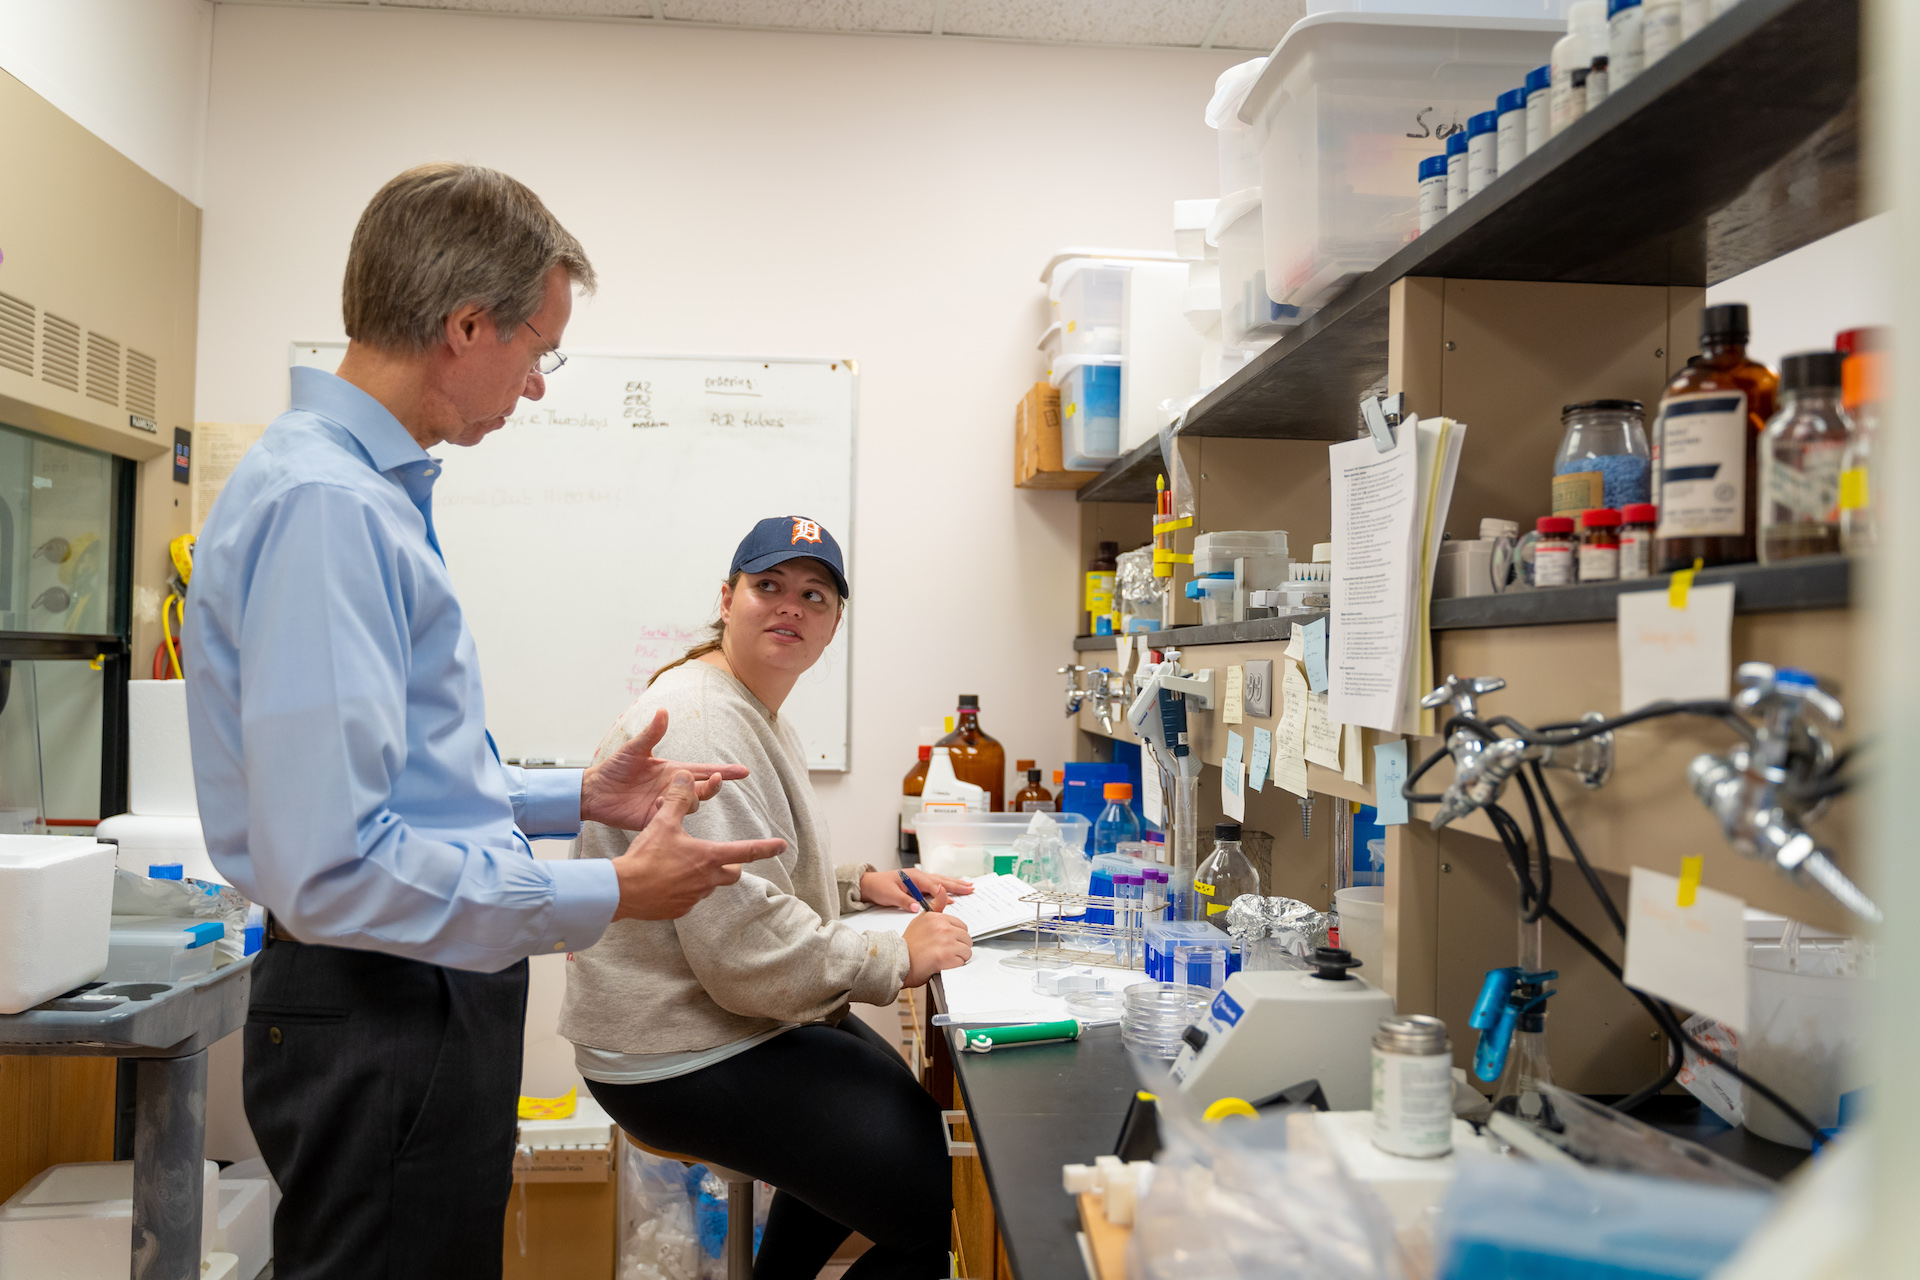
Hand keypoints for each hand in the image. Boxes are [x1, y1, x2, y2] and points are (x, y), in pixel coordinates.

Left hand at [582, 708, 748, 830]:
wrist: (594, 791)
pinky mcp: (655, 819)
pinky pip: (671, 819)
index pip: (705, 770)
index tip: (744, 771)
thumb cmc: (615, 767)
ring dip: (687, 798)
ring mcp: (666, 804)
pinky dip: (670, 812)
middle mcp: (674, 788)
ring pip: (692, 805)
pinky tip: (658, 804)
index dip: (725, 771)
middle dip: (714, 785)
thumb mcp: (634, 749)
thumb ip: (651, 733)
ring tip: (666, 792)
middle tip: (715, 779)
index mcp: (674, 770)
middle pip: (705, 790)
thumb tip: (663, 711)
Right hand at [609, 771, 785, 920]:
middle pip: (732, 873)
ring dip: (704, 875)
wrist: (622, 890)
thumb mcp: (663, 822)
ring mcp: (694, 898)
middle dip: (732, 864)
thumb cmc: (645, 857)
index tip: (782, 846)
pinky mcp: (680, 910)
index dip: (766, 848)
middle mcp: (707, 881)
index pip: (746, 851)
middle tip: (724, 857)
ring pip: (709, 885)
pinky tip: (668, 881)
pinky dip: (685, 888)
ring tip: (683, 864)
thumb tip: (686, 776)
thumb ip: (678, 799)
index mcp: (708, 857)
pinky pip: (690, 898)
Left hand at [858, 868, 974, 912]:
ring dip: (954, 884)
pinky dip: (947, 887)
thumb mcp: (890, 896)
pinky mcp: (918, 885)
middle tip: (971, 888)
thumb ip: (904, 901)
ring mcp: (919, 880)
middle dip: (957, 884)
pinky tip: (953, 892)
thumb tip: (917, 908)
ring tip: (968, 886)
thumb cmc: (879, 887)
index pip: (932, 884)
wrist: (869, 884)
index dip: (944, 890)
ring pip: (941, 881)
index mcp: (913, 877)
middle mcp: (918, 876)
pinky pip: (936, 885)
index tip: (956, 896)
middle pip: (941, 880)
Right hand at [902, 910, 971, 986]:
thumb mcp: (922, 919)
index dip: (955, 935)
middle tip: (944, 950)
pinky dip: (954, 966)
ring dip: (958, 957)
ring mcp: (946, 943)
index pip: (962, 926)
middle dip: (958, 946)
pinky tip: (943, 964)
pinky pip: (962, 962)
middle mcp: (943, 928)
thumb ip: (936, 905)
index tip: (946, 940)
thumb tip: (943, 887)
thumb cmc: (910, 942)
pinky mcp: (946, 958)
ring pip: (967, 951)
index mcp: (938, 918)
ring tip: (944, 957)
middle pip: (966, 938)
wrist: (900, 961)